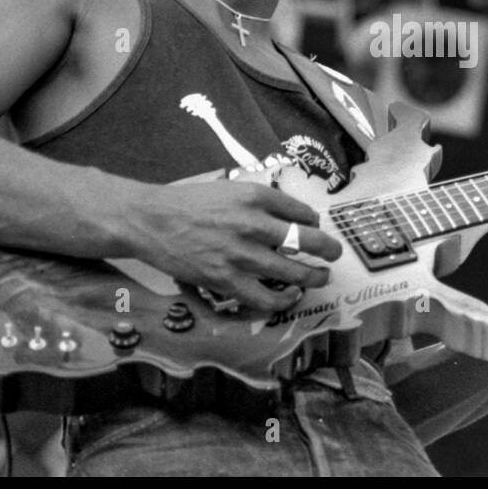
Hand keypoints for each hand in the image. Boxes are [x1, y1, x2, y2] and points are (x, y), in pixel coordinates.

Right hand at [134, 181, 342, 312]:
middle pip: (308, 241)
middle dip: (329, 249)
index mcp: (256, 196)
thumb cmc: (190, 202)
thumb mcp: (231, 189)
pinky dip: (283, 300)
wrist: (152, 220)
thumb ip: (261, 201)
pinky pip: (265, 297)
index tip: (314, 229)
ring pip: (293, 271)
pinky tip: (290, 297)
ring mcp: (242, 254)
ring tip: (321, 277)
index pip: (302, 212)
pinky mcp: (226, 280)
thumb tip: (291, 217)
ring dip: (314, 276)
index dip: (314, 223)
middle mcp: (254, 224)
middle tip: (335, 253)